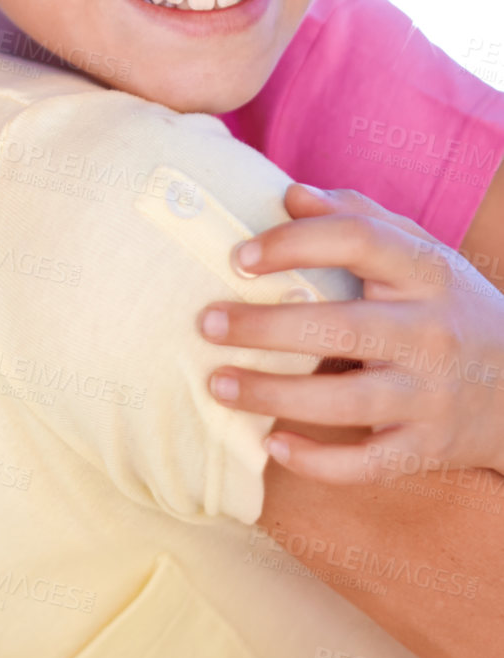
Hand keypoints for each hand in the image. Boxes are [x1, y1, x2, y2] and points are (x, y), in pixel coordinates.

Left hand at [197, 183, 503, 481]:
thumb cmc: (450, 306)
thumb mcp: (423, 253)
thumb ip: (359, 219)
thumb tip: (291, 194)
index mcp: (427, 272)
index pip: (360, 242)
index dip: (294, 244)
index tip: (239, 258)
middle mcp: (431, 333)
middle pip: (341, 328)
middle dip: (265, 329)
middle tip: (206, 324)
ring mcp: (431, 395)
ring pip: (345, 401)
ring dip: (273, 395)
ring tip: (216, 383)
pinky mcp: (427, 447)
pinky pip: (367, 463)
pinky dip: (317, 462)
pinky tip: (271, 443)